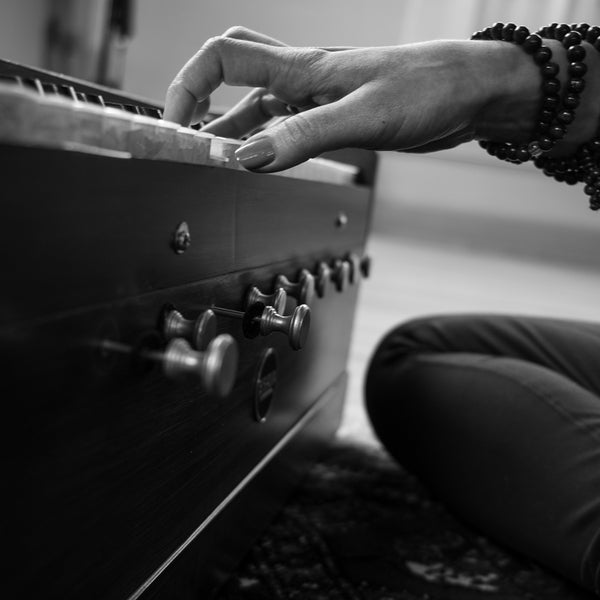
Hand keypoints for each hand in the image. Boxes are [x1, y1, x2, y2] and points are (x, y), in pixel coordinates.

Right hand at [163, 27, 540, 170]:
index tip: (176, 121)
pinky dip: (267, 142)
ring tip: (213, 159)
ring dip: (232, 129)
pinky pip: (287, 125)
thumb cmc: (429, 89)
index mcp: (302, 68)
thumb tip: (248, 159)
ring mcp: (318, 96)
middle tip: (187, 137)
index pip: (224, 57)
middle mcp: (303, 78)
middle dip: (201, 100)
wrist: (471, 92)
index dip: (190, 84)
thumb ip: (303, 137)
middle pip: (232, 74)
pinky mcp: (336, 115)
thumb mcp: (362, 116)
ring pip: (258, 105)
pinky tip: (264, 159)